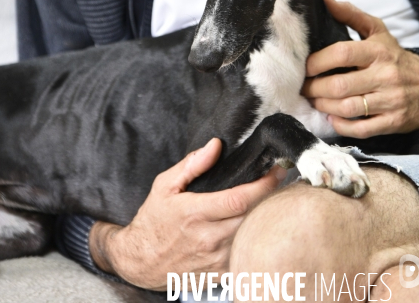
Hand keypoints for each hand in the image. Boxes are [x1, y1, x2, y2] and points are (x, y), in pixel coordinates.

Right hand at [89, 138, 284, 289]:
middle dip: (271, 197)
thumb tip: (216, 145)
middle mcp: (208, 239)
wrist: (139, 262)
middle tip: (279, 181)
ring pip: (253, 236)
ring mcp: (216, 259)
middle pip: (253, 217)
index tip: (277, 170)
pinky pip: (246, 253)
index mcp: (195, 213)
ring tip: (271, 199)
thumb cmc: (153, 219)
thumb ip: (192, 164)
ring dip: (265, 217)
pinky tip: (256, 224)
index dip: (264, 184)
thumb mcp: (164, 185)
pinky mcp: (221, 274)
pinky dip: (254, 237)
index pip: (240, 199)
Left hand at [302, 0, 418, 137]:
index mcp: (378, 51)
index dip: (317, 61)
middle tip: (303, 87)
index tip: (304, 66)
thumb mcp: (377, 32)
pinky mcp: (394, 122)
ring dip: (324, 106)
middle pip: (340, 85)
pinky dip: (342, 125)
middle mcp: (385, 75)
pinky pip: (362, 129)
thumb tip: (324, 1)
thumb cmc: (393, 57)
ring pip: (348, 108)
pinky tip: (332, 118)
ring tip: (314, 100)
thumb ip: (351, 15)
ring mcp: (390, 100)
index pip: (342, 54)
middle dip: (315, 88)